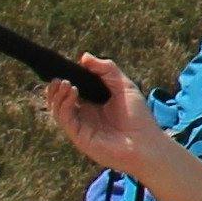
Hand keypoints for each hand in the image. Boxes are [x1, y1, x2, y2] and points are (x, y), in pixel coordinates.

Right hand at [35, 55, 160, 174]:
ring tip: (65, 83)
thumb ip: (106, 69)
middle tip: (58, 78)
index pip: (71, 90)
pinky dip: (65, 104)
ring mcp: (80, 126)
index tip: (64, 68)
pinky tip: (73, 92)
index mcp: (93, 103)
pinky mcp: (79, 137)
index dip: (65, 79)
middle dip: (56, 88)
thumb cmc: (138, 117)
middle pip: (60, 100)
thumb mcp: (124, 85)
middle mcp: (84, 115)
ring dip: (58, 95)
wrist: (146, 143)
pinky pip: (65, 119)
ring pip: (58, 109)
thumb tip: (84, 57)